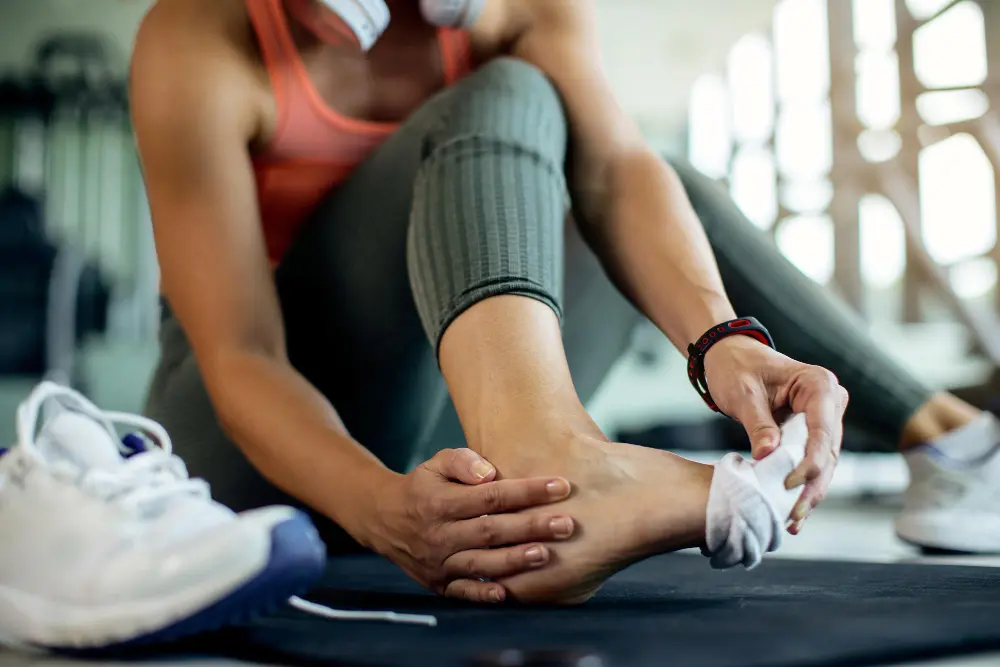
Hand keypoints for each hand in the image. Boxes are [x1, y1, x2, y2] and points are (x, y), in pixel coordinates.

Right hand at [367, 448, 574, 602]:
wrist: (384, 520)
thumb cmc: (423, 487)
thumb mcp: (436, 464)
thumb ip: (462, 461)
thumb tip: (489, 473)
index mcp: (441, 503)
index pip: (491, 496)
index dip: (526, 491)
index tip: (561, 486)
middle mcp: (440, 535)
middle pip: (492, 531)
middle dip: (531, 527)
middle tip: (567, 524)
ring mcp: (439, 563)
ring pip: (481, 564)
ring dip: (515, 561)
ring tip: (546, 555)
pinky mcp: (439, 584)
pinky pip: (463, 592)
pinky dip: (484, 594)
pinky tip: (509, 593)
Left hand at [702, 335, 848, 532]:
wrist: (730, 357)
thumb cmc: (735, 368)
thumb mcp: (743, 394)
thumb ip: (758, 424)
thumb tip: (767, 457)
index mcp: (819, 384)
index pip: (822, 431)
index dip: (810, 462)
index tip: (790, 484)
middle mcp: (831, 400)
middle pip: (828, 452)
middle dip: (812, 486)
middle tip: (794, 517)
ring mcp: (826, 417)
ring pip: (824, 463)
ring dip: (810, 492)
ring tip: (793, 522)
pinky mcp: (813, 432)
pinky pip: (812, 461)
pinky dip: (803, 485)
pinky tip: (794, 512)